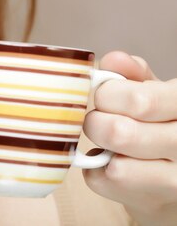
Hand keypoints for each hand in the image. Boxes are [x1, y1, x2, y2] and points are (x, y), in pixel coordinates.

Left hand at [83, 51, 176, 225]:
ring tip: (107, 140)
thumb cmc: (161, 124)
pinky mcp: (153, 202)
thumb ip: (134, 75)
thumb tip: (114, 60)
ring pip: (115, 166)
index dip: (108, 94)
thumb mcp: (157, 93)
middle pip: (119, 133)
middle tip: (99, 118)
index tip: (106, 95)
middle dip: (97, 121)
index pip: (139, 101)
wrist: (174, 177)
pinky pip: (102, 182)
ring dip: (99, 147)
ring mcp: (175, 181)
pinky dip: (95, 169)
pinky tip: (109, 161)